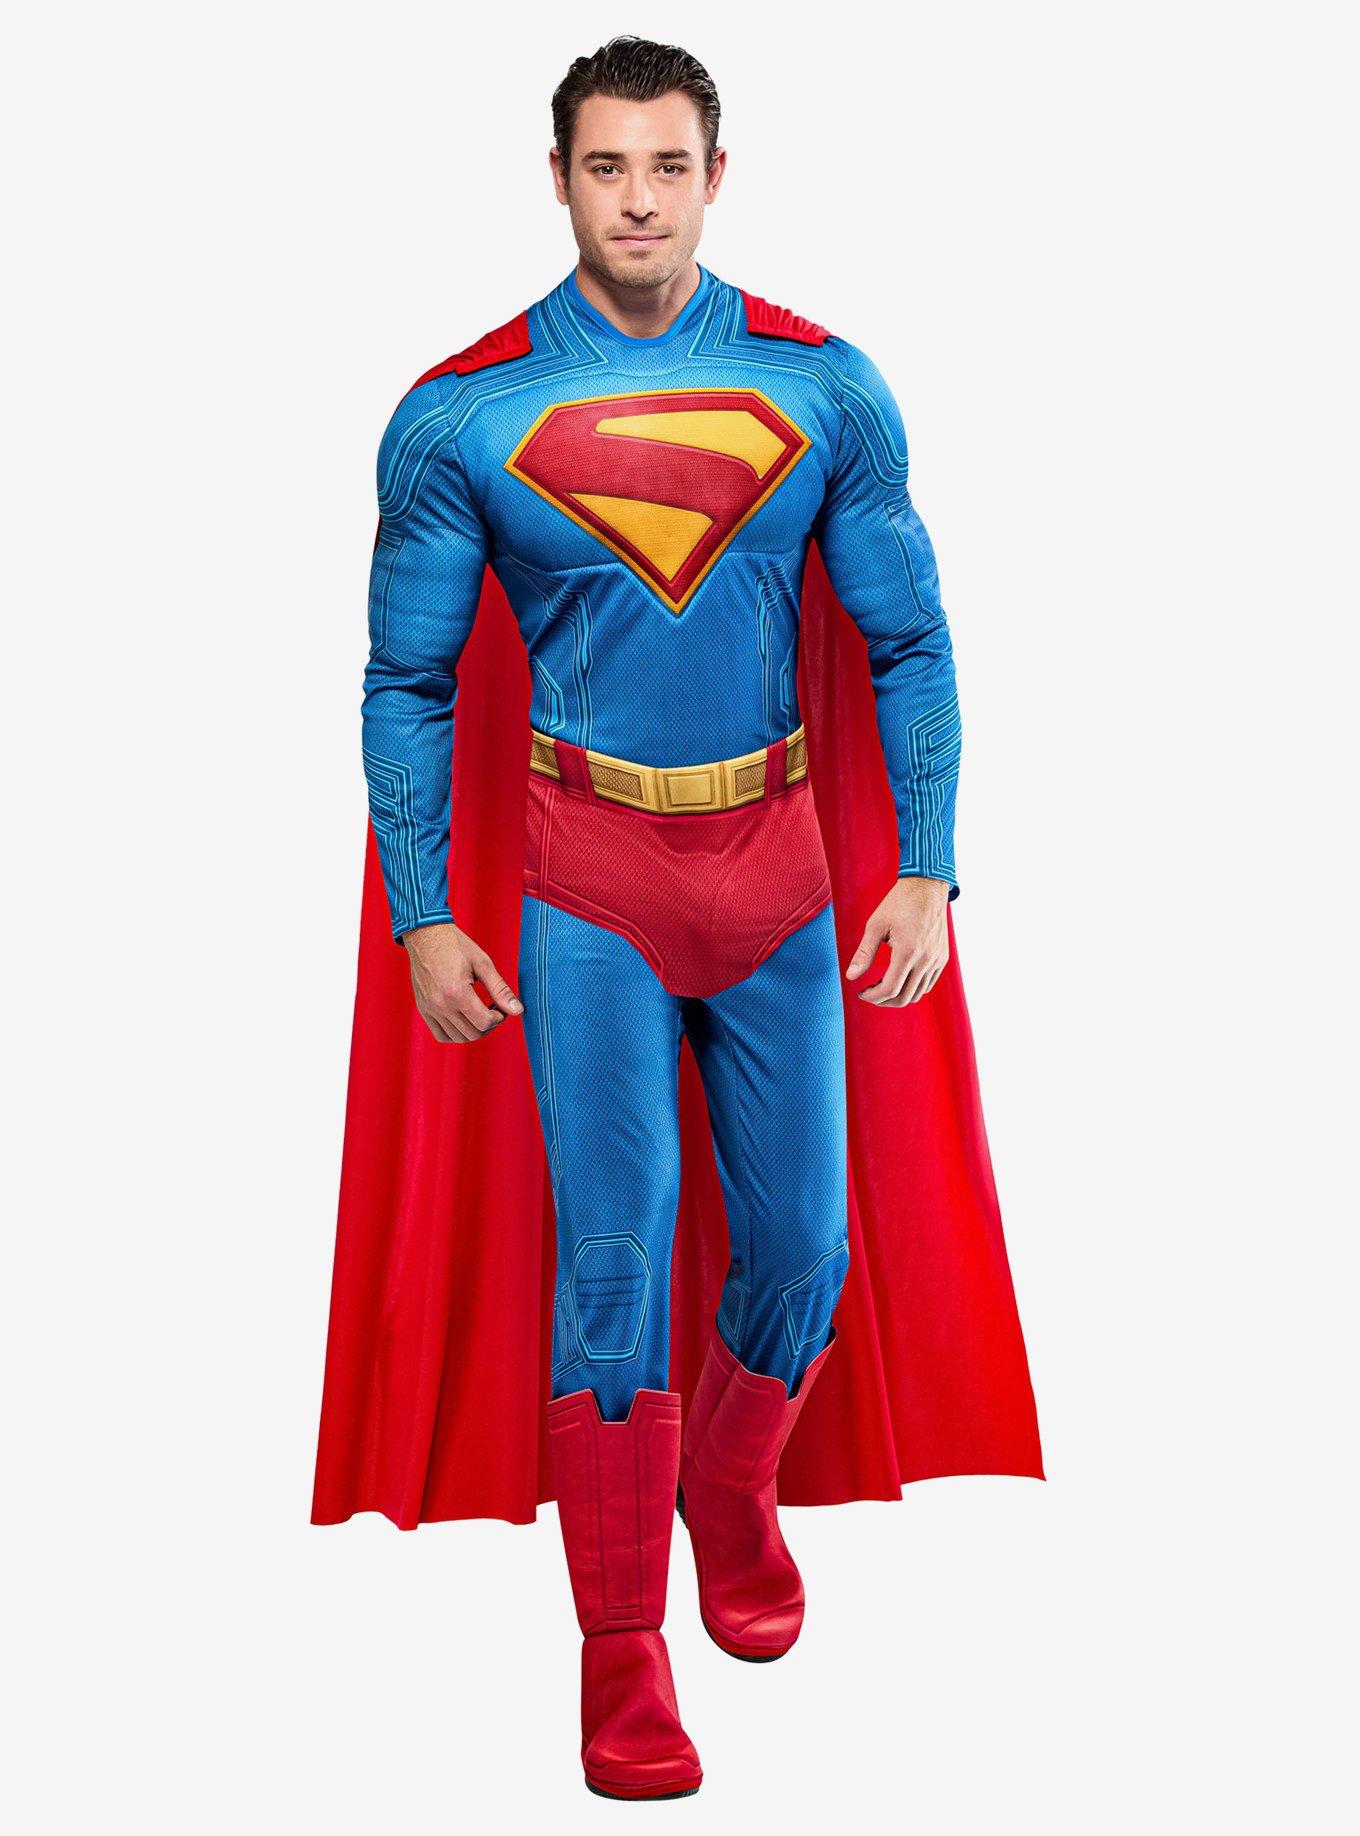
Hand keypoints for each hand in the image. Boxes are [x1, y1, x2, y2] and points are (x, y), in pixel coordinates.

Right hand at [401, 922, 523, 1043]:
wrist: (426, 936)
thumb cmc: (456, 946)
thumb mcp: (483, 964)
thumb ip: (500, 990)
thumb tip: (518, 1011)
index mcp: (457, 992)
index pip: (485, 1022)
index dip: (499, 1018)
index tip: (500, 1007)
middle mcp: (441, 1005)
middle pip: (473, 1033)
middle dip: (489, 1025)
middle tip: (492, 1009)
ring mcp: (430, 1009)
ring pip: (458, 1038)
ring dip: (474, 1030)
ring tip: (478, 1013)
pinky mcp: (423, 1009)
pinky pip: (441, 1035)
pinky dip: (455, 1034)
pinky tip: (463, 1019)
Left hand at [844, 877, 949, 1006]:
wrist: (927, 887)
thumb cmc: (898, 903)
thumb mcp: (875, 925)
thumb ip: (864, 953)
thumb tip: (850, 976)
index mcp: (908, 951)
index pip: (890, 989)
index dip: (873, 996)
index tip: (861, 992)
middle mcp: (926, 959)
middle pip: (904, 997)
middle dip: (883, 1000)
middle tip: (869, 992)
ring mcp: (937, 960)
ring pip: (917, 994)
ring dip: (898, 996)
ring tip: (882, 985)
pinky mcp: (942, 958)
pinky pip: (928, 984)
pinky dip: (912, 989)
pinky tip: (899, 978)